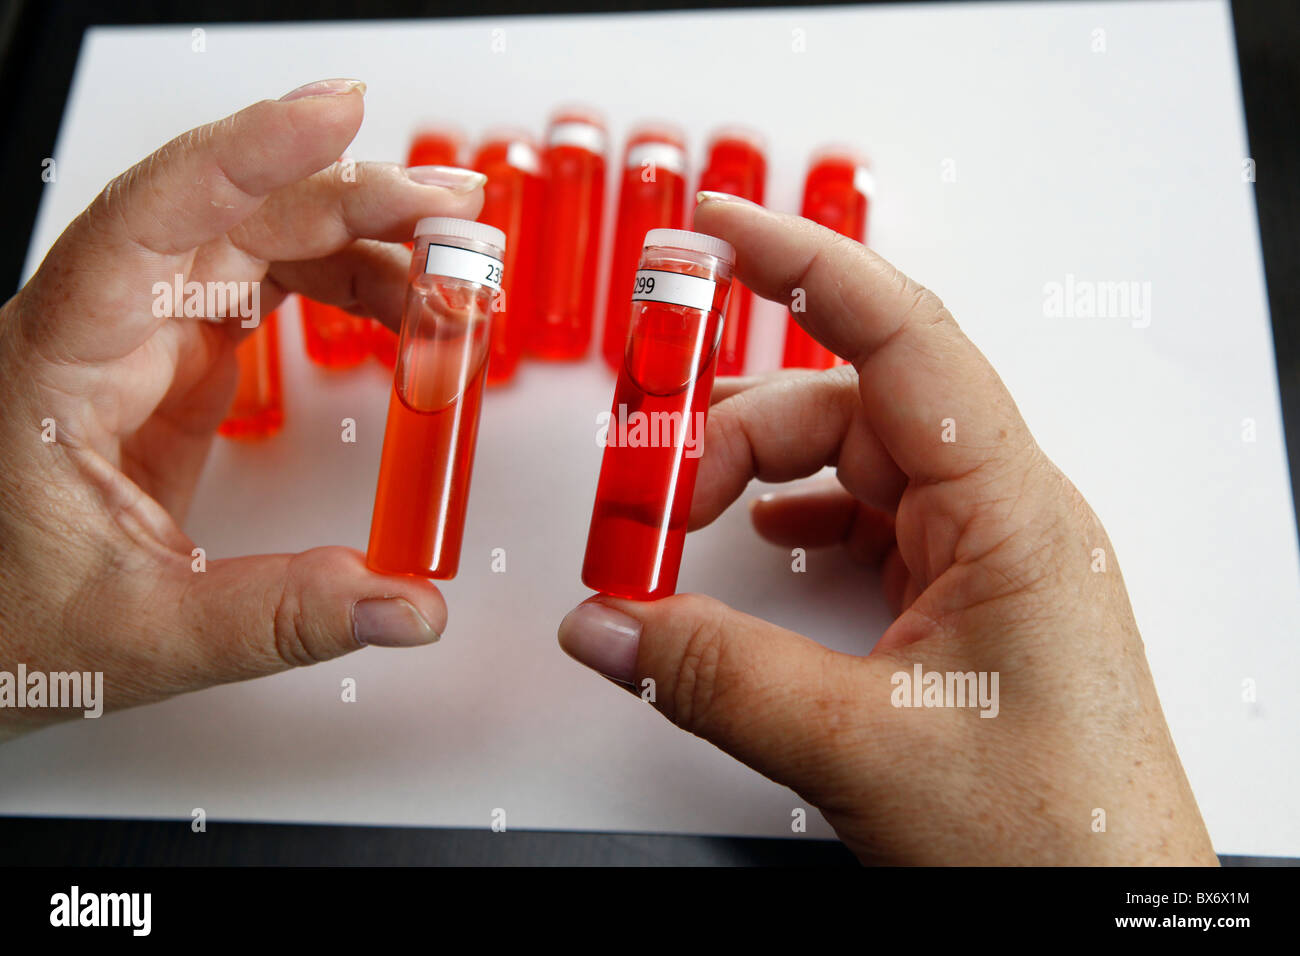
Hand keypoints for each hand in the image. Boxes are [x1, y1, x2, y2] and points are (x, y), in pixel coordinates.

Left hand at [0, 79, 482, 739]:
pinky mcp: (179, 363)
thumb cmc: (3, 618)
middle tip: (453, 217)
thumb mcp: (142, 634)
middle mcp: (101, 326)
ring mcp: (143, 337)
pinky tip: (397, 305)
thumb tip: (404, 604)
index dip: (245, 155)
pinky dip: (342, 285)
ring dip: (360, 241)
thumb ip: (280, 618)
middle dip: (351, 198)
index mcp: (60, 362)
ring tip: (449, 273)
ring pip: (258, 241)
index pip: (148, 221)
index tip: (334, 115)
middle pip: (230, 216)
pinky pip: (269, 288)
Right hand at [558, 194, 1216, 864]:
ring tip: (681, 518)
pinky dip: (796, 520)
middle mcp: (1000, 514)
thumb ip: (716, 677)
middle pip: (846, 404)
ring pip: (848, 464)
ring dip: (757, 478)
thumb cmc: (1061, 835)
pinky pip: (864, 521)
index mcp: (1010, 511)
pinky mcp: (959, 600)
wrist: (1112, 914)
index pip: (901, 336)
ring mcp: (980, 556)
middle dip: (734, 426)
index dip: (805, 265)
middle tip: (649, 476)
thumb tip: (610, 623)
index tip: (723, 228)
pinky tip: (759, 543)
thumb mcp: (863, 746)